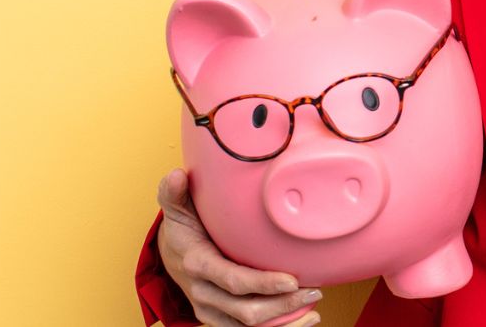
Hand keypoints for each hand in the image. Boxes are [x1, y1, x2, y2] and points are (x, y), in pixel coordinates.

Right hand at [156, 168, 324, 326]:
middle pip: (245, 310)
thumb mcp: (177, 208)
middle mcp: (203, 293)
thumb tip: (177, 174)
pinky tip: (303, 320)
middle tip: (314, 291)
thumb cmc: (183, 228)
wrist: (171, 256)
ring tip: (314, 308)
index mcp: (197, 264)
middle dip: (282, 305)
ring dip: (284, 321)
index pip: (233, 280)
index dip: (263, 284)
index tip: (292, 279)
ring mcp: (210, 310)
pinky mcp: (219, 319)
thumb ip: (174, 193)